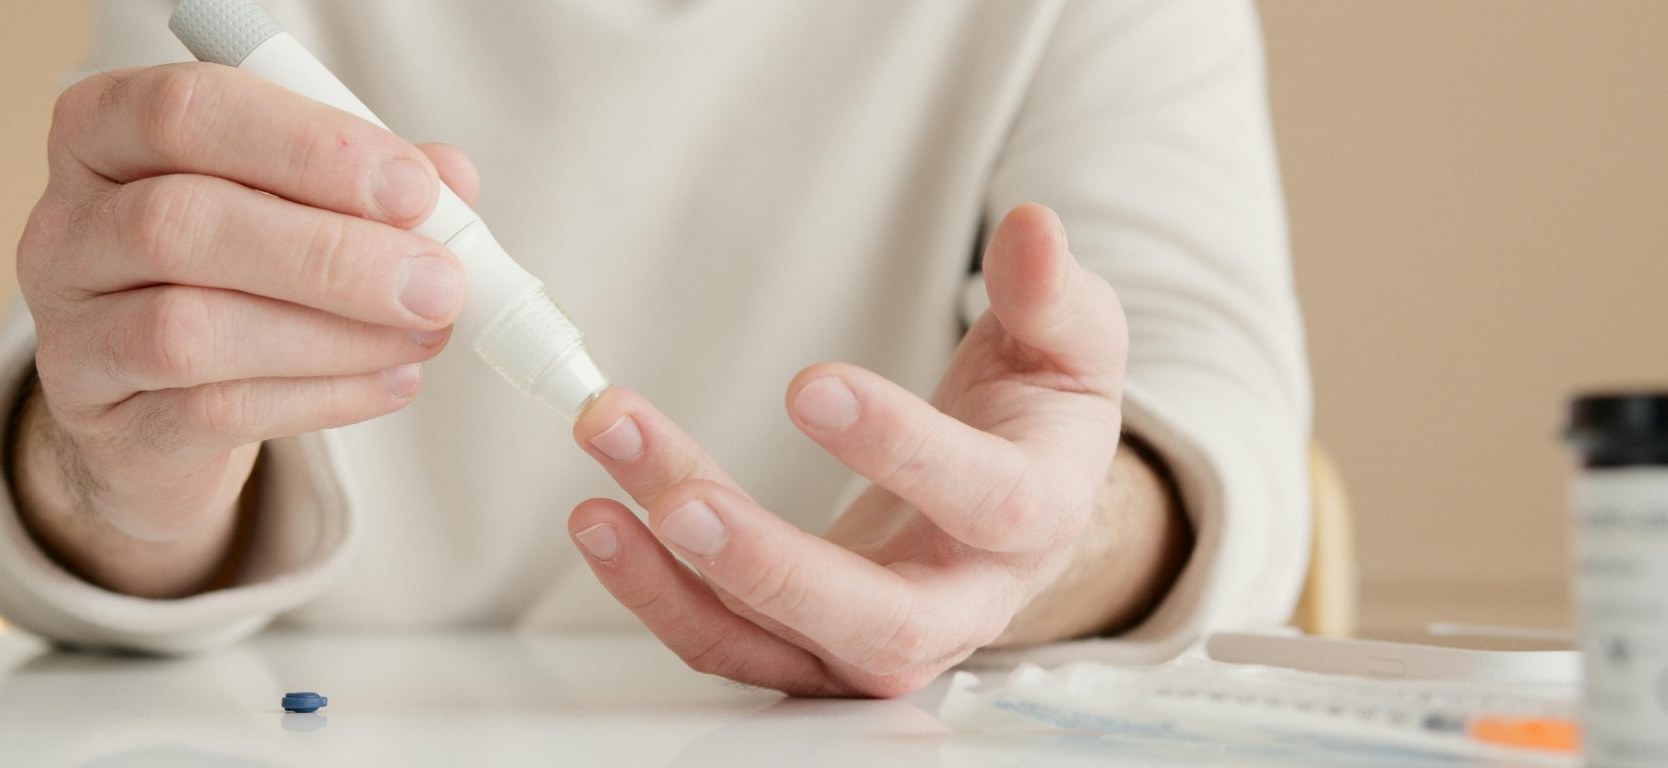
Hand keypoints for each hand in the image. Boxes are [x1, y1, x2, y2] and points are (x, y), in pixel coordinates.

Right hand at [12, 63, 480, 595]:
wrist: (154, 408)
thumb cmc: (233, 272)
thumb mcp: (290, 204)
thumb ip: (366, 182)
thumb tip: (451, 178)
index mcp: (103, 133)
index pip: (186, 111)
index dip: (309, 146)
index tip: (415, 188)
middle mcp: (66, 227)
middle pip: (181, 222)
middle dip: (331, 253)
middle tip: (438, 281)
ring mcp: (71, 334)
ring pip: (189, 329)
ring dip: (334, 334)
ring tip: (427, 333)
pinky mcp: (105, 426)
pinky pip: (213, 412)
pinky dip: (323, 396)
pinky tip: (394, 381)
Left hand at [567, 204, 1171, 696]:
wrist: (1019, 516)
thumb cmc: (1038, 423)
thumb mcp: (1070, 350)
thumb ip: (1051, 295)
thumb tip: (1031, 225)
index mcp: (1032, 522)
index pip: (981, 500)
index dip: (899, 446)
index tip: (809, 382)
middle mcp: (958, 606)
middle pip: (873, 621)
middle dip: (768, 564)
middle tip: (680, 503)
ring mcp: (876, 644)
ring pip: (775, 640)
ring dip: (677, 582)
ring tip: (597, 506)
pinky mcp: (809, 651)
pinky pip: (727, 643)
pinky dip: (657, 594)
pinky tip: (601, 521)